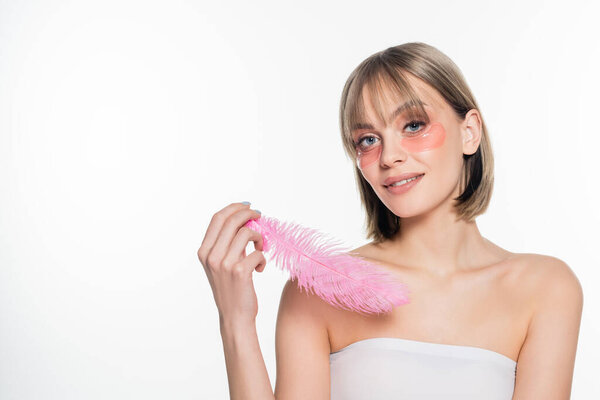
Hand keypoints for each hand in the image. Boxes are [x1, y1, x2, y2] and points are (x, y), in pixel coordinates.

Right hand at [197, 202, 264, 327]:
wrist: (234, 317)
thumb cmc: (232, 289)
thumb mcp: (222, 263)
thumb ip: (229, 243)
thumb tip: (245, 219)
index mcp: (204, 252)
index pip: (217, 218)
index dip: (234, 208)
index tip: (247, 206)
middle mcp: (211, 256)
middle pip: (232, 221)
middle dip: (248, 214)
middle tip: (260, 215)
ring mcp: (224, 264)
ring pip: (247, 233)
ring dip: (259, 237)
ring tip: (261, 249)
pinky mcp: (240, 272)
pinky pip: (258, 252)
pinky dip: (263, 257)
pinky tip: (260, 268)